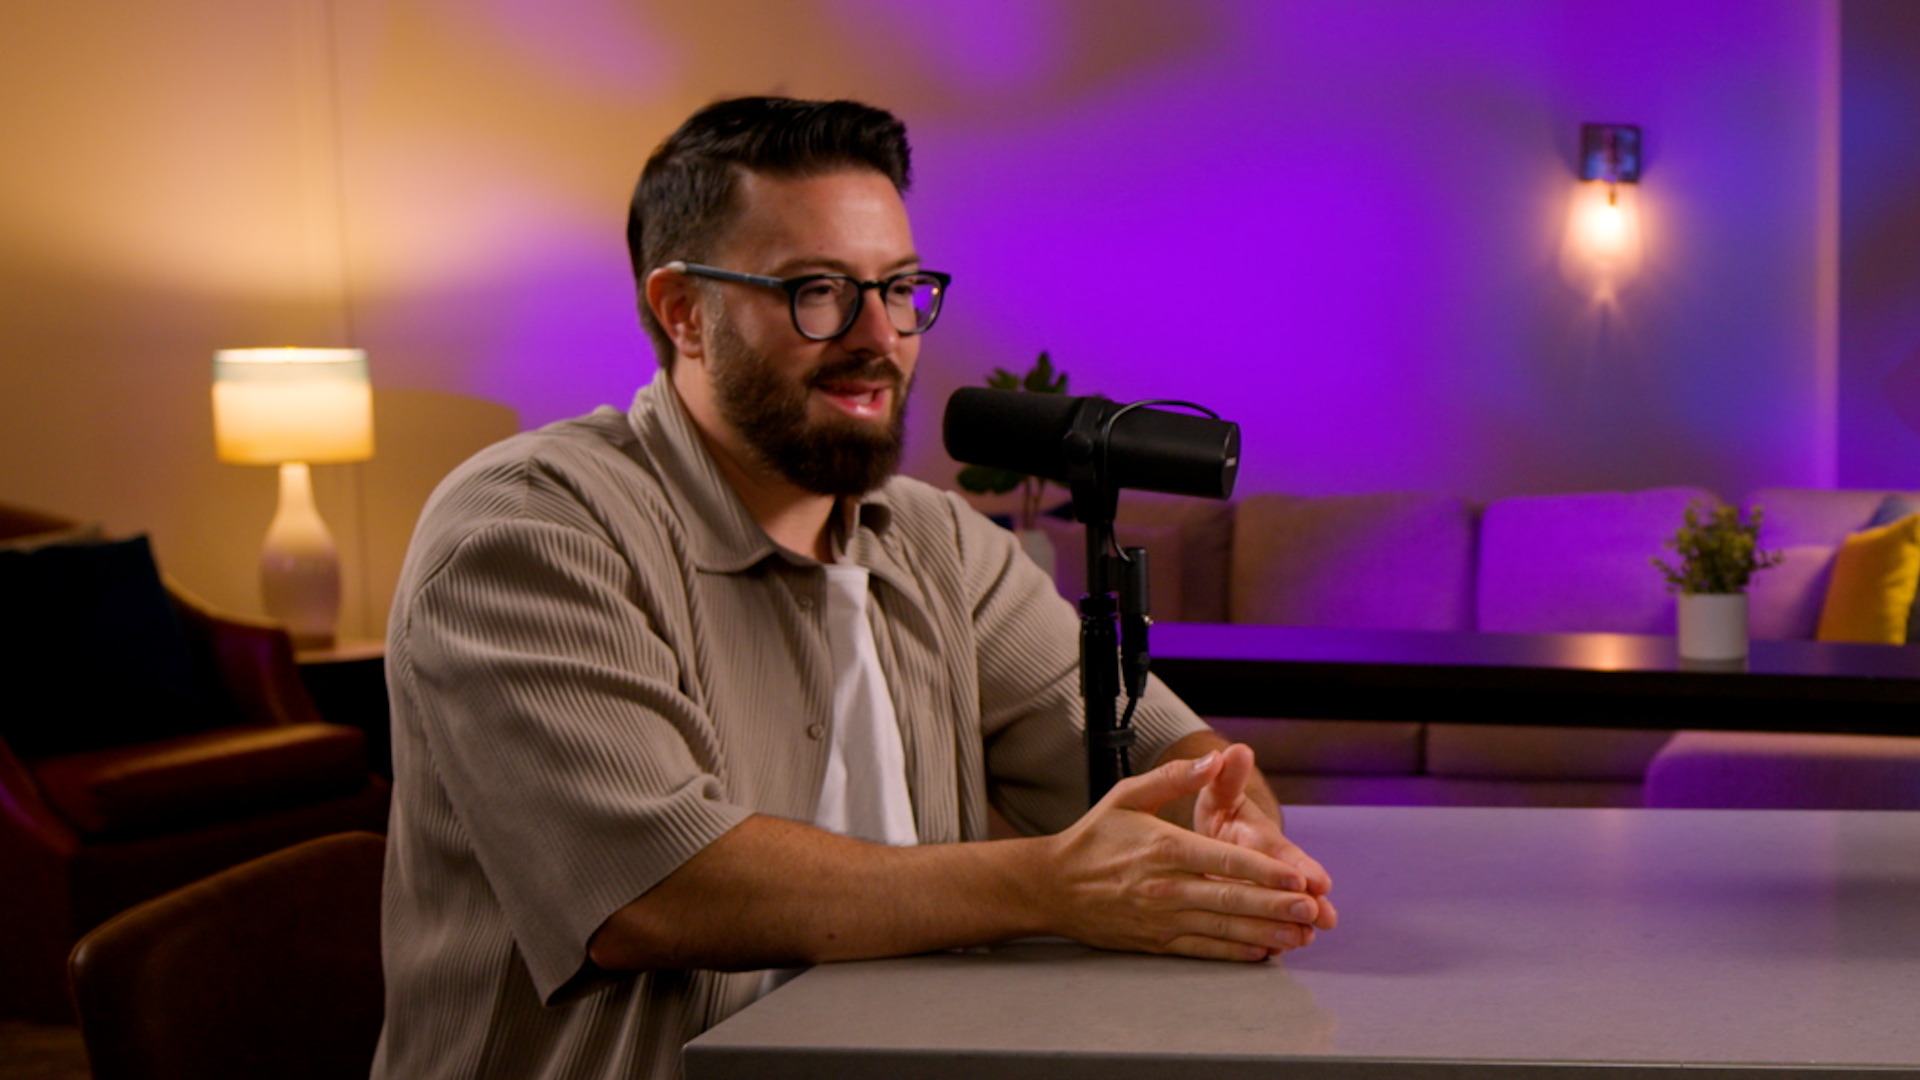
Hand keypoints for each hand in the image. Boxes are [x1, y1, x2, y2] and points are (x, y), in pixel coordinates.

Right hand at [1037, 752, 1326, 961]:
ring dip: (1263, 933)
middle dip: (1274, 906)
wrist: (1052, 886)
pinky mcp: (1155, 941)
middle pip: (1228, 898)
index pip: (1223, 861)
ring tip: (1299, 936)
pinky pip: (1201, 949)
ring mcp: (1160, 917)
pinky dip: (1233, 952)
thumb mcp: (1127, 795)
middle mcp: (1164, 886)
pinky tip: (1261, 952)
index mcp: (1163, 847)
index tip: (1297, 877)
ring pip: (1221, 928)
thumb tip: (1214, 759)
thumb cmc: (1093, 837)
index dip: (1264, 871)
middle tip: (1312, 911)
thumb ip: (1173, 778)